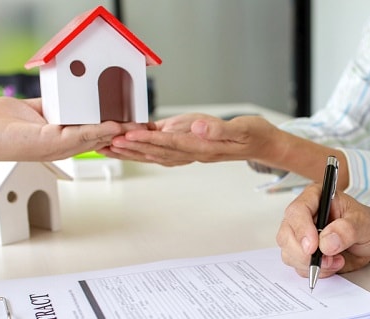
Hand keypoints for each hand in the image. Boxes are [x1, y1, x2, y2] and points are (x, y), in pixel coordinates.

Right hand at [0, 97, 130, 171]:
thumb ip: (79, 136)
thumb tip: (108, 131)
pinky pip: (67, 96)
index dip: (121, 131)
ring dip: (102, 104)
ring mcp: (55, 119)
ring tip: (122, 96)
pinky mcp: (45, 105)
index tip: (140, 124)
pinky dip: (80, 91)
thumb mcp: (51, 142)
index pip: (102, 137)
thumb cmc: (9, 145)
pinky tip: (93, 84)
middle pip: (98, 123)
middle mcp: (65, 133)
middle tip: (139, 109)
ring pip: (85, 109)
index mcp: (69, 146)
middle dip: (119, 118)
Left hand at [101, 113, 286, 166]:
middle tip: (105, 144)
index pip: (171, 143)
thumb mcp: (243, 128)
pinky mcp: (192, 151)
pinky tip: (133, 150)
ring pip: (156, 155)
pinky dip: (145, 151)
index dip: (148, 139)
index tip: (127, 134)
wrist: (264, 145)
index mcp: (204, 147)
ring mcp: (192, 154)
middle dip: (130, 148)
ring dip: (133, 153)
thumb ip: (220, 129)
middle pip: (157, 152)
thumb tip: (198, 128)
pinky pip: (164, 153)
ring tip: (109, 148)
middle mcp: (194, 153)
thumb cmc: (255, 134)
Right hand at [276, 183, 369, 277]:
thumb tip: (327, 242)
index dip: (302, 229)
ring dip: (312, 263)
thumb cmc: (365, 224)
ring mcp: (300, 235)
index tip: (313, 247)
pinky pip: (298, 266)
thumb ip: (347, 229)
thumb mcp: (364, 222)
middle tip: (326, 259)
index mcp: (316, 198)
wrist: (369, 242)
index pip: (298, 210)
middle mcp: (303, 216)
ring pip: (289, 253)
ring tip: (336, 260)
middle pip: (286, 234)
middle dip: (304, 253)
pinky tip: (332, 264)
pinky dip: (315, 270)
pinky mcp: (302, 253)